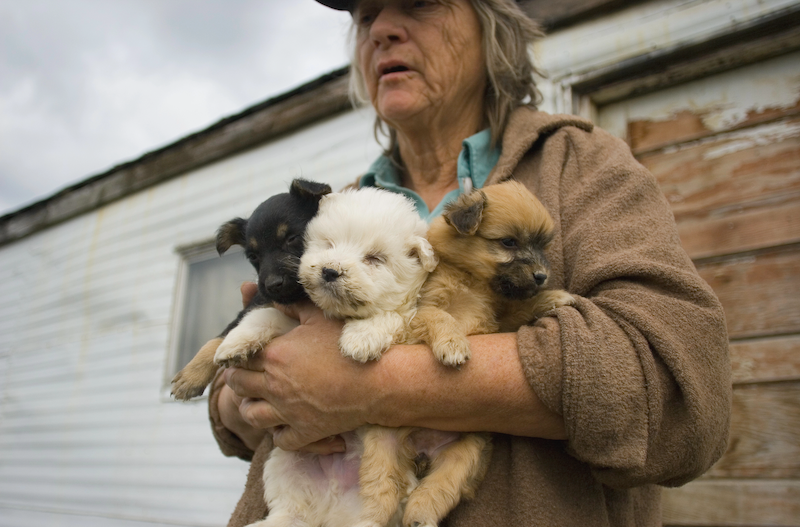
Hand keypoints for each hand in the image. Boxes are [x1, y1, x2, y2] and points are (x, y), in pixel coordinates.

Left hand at [223, 300, 373, 450]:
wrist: (376, 381)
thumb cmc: (347, 346)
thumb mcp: (320, 318)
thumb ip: (294, 306)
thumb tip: (275, 300)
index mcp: (275, 356)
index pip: (239, 357)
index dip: (237, 355)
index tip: (243, 354)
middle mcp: (274, 385)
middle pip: (238, 384)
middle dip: (237, 378)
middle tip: (245, 374)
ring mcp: (287, 412)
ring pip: (251, 415)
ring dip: (250, 406)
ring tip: (257, 400)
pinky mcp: (304, 432)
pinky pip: (280, 440)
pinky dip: (278, 433)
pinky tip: (283, 424)